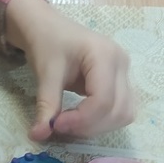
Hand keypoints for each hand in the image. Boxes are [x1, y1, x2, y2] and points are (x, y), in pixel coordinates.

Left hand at [4, 0, 135, 139]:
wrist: (48, 27)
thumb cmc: (47, 42)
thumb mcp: (45, 72)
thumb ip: (47, 105)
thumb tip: (39, 135)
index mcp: (105, 55)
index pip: (103, 100)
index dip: (81, 120)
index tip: (56, 124)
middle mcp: (122, 64)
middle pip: (118, 110)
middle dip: (89, 126)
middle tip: (60, 126)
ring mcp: (125, 73)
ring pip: (124, 114)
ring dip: (98, 126)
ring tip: (70, 122)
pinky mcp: (121, 82)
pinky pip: (121, 110)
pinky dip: (102, 120)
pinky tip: (80, 118)